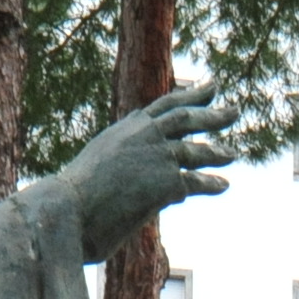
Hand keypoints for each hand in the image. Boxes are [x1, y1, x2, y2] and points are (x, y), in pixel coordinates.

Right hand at [62, 82, 236, 261]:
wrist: (65, 210)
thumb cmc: (69, 202)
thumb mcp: (96, 173)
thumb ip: (117, 172)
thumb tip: (130, 190)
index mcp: (125, 130)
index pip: (162, 107)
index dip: (188, 96)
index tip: (207, 88)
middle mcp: (143, 135)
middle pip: (186, 118)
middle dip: (211, 113)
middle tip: (232, 110)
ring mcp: (157, 155)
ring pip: (196, 149)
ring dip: (217, 151)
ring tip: (232, 153)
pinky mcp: (166, 181)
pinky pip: (196, 181)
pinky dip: (211, 183)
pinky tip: (223, 185)